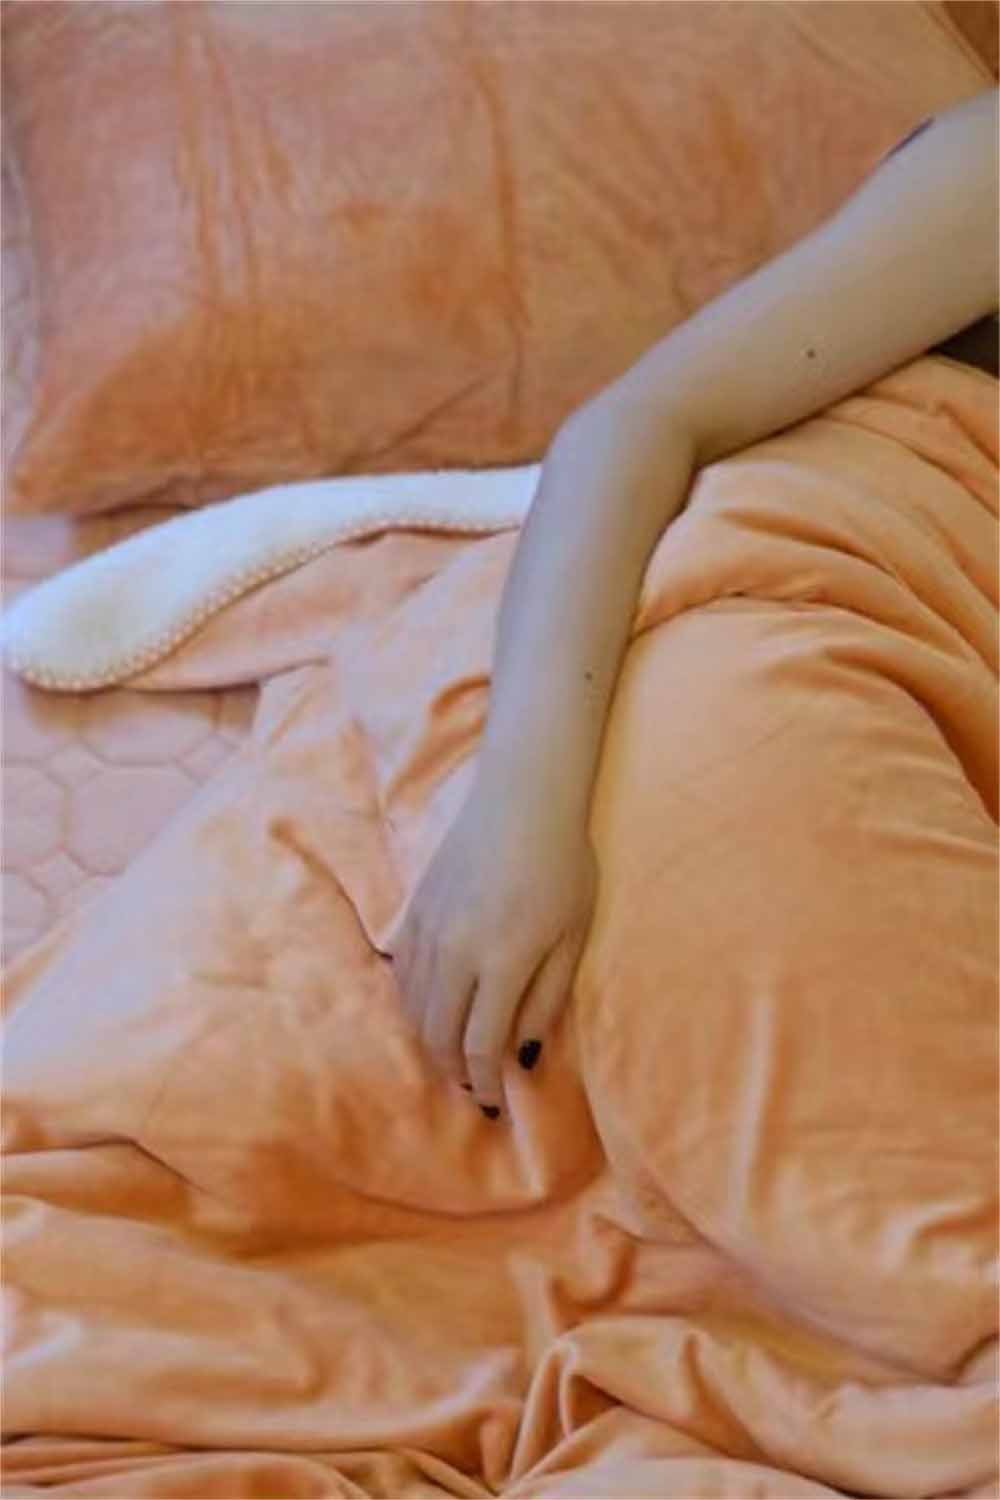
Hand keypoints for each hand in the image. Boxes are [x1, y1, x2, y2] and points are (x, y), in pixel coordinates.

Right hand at [387, 785, 597, 1115]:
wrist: (524, 797)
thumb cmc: (565, 865)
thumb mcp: (573, 937)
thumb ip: (547, 1000)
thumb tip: (523, 1053)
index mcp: (501, 961)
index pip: (479, 1046)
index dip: (486, 1085)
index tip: (496, 1103)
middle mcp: (455, 951)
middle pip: (438, 1036)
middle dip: (455, 1072)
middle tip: (475, 1087)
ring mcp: (427, 929)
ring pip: (413, 1009)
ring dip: (430, 1041)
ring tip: (454, 1054)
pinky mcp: (414, 909)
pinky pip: (401, 974)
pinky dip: (413, 1003)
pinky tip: (433, 1009)